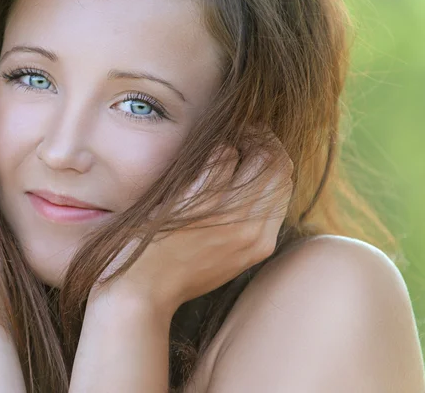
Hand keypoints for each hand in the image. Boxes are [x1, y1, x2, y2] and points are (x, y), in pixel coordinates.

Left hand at [91, 135, 293, 314]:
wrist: (140, 293)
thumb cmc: (172, 271)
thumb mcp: (221, 257)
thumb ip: (241, 227)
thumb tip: (247, 187)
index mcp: (260, 243)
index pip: (284, 183)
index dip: (272, 156)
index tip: (254, 144)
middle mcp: (253, 230)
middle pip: (279, 166)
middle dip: (263, 140)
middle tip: (243, 131)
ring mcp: (230, 217)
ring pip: (256, 155)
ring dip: (238, 139)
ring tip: (221, 138)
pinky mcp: (202, 205)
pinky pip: (222, 155)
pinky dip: (213, 147)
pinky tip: (195, 154)